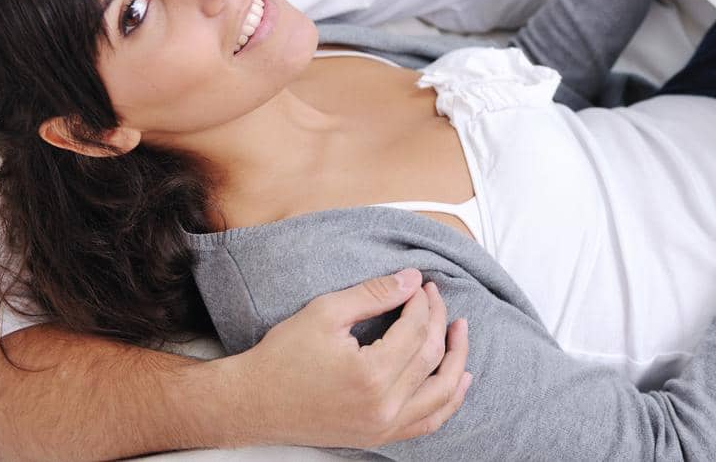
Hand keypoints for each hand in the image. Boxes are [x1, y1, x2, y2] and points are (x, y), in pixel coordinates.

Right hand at [224, 269, 470, 447]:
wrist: (254, 402)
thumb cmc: (284, 356)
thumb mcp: (326, 312)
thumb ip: (374, 294)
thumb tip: (411, 278)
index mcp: (371, 374)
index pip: (416, 329)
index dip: (422, 301)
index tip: (418, 284)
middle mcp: (383, 407)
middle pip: (431, 356)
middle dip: (439, 319)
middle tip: (434, 295)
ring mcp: (383, 427)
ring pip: (441, 394)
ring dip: (457, 360)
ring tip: (460, 333)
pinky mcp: (379, 436)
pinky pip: (428, 423)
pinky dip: (448, 401)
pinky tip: (458, 380)